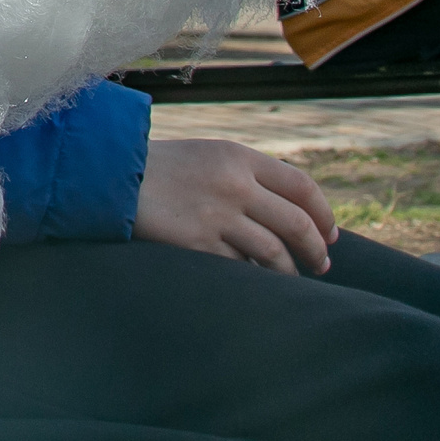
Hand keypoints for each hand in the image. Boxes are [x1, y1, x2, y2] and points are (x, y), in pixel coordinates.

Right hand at [132, 138, 337, 274]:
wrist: (109, 176)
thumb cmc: (161, 168)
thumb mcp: (208, 156)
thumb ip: (246, 175)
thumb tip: (289, 211)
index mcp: (238, 157)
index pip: (301, 186)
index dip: (323, 213)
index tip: (330, 233)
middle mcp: (234, 184)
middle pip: (296, 222)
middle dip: (316, 248)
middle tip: (322, 263)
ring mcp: (217, 215)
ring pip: (274, 252)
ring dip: (290, 271)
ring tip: (292, 279)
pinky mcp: (197, 243)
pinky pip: (241, 268)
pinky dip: (255, 279)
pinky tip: (258, 284)